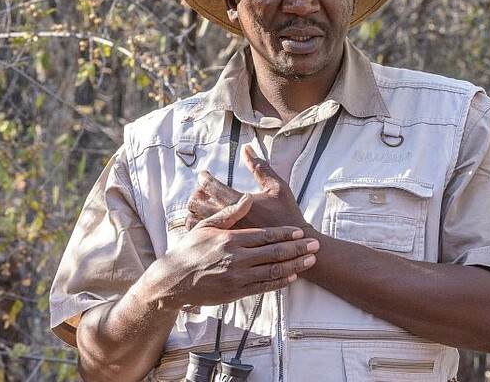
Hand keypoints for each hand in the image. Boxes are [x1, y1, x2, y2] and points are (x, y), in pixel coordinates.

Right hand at [149, 194, 317, 307]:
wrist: (174, 281)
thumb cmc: (189, 250)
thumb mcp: (206, 227)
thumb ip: (229, 213)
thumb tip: (246, 197)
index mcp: (231, 240)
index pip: (265, 235)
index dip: (285, 233)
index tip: (300, 231)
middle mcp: (237, 259)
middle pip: (274, 253)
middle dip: (297, 248)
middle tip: (314, 245)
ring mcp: (238, 277)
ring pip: (273, 271)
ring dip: (294, 265)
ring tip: (310, 260)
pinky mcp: (237, 292)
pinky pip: (264, 287)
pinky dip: (280, 282)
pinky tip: (292, 276)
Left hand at [185, 145, 311, 233]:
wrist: (294, 245)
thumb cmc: (287, 214)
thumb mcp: (278, 187)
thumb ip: (260, 168)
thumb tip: (246, 149)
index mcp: (242, 204)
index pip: (212, 187)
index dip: (204, 178)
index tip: (204, 175)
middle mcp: (230, 219)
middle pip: (198, 203)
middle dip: (197, 194)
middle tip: (201, 191)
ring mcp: (226, 234)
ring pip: (195, 220)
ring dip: (195, 210)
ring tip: (201, 205)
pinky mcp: (226, 245)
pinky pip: (202, 235)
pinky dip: (198, 226)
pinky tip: (204, 221)